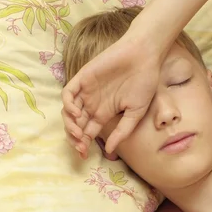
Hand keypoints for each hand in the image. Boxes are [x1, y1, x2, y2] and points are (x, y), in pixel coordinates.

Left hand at [62, 31, 163, 158]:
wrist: (144, 56)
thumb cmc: (144, 82)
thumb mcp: (136, 113)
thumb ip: (122, 131)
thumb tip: (109, 151)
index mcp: (104, 113)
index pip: (88, 132)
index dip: (83, 144)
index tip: (84, 155)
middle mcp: (93, 103)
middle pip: (76, 125)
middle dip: (75, 138)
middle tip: (80, 147)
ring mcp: (86, 91)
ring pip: (69, 111)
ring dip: (70, 125)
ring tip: (78, 133)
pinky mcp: (83, 78)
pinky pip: (68, 93)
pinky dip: (68, 105)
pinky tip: (76, 113)